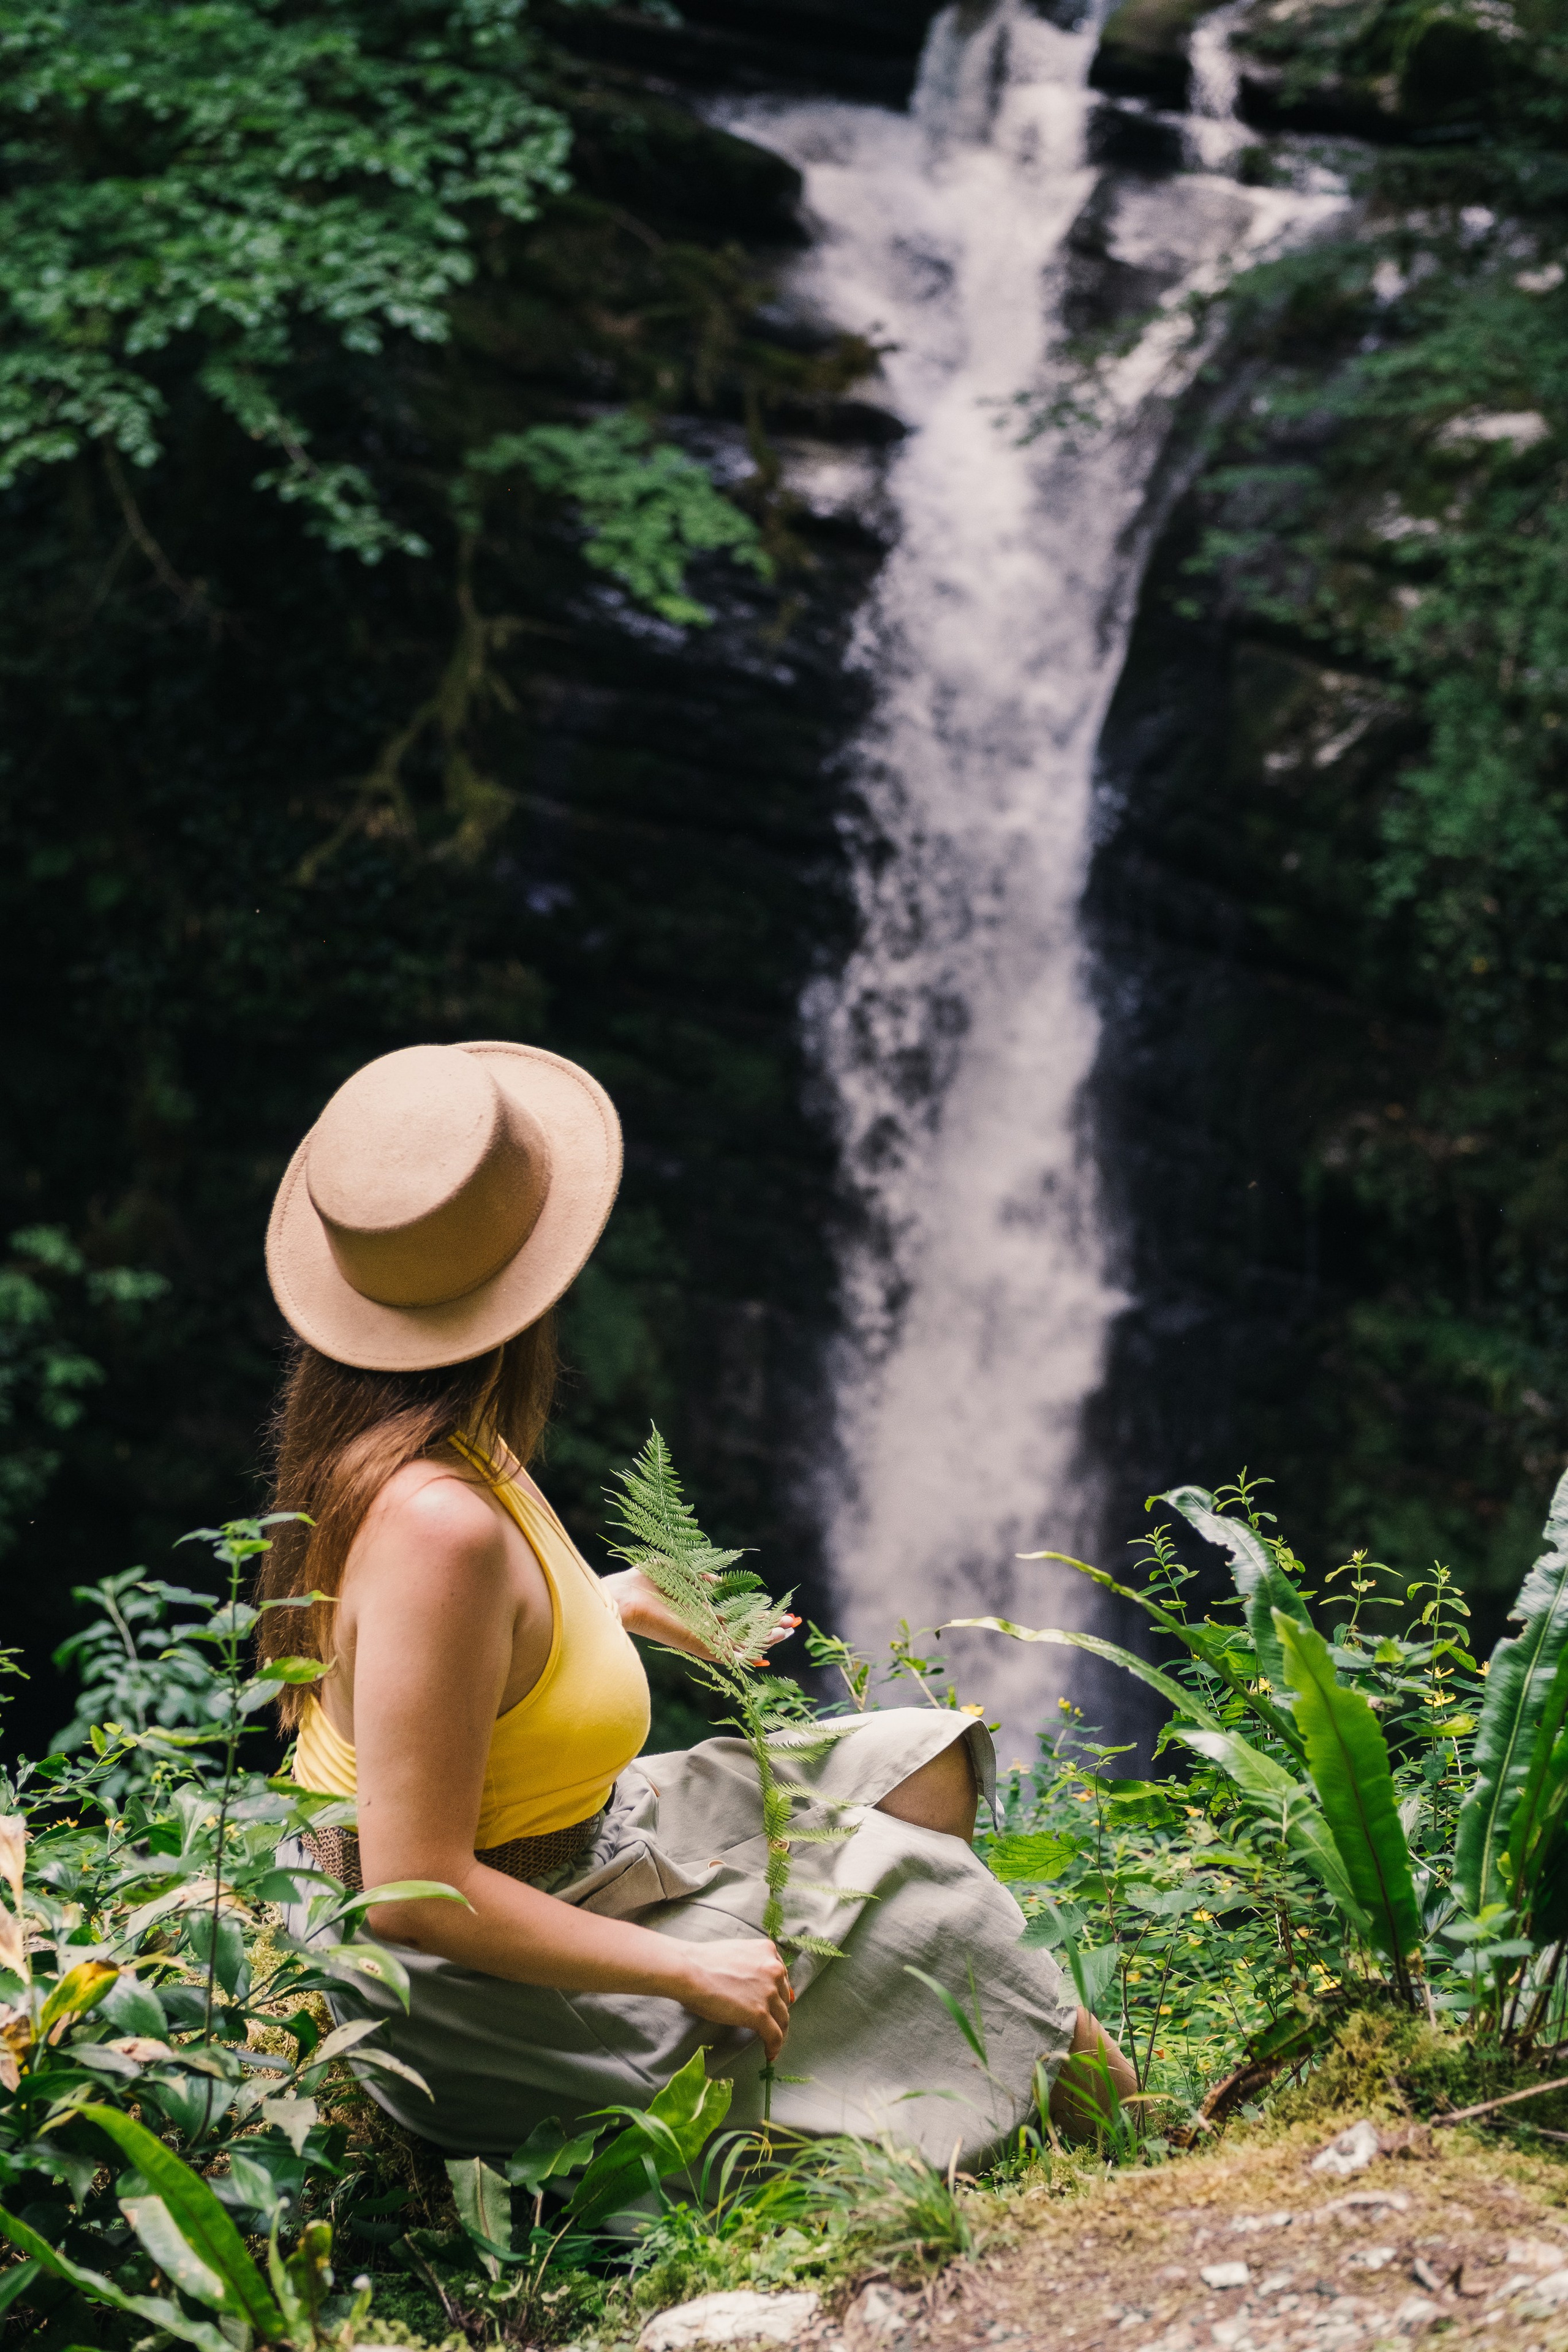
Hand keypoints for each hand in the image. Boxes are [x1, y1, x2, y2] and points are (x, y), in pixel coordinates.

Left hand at [603, 1569, 799, 1665]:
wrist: (625, 1597)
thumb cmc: (644, 1581)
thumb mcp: (680, 1571)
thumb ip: (701, 1575)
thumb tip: (719, 1581)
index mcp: (698, 1613)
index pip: (734, 1618)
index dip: (756, 1615)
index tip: (777, 1609)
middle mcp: (703, 1628)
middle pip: (744, 1632)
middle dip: (768, 1628)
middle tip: (791, 1624)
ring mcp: (703, 1638)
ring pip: (743, 1644)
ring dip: (767, 1639)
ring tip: (789, 1631)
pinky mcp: (700, 1646)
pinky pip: (732, 1653)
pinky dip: (753, 1648)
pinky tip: (771, 1641)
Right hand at [672, 1935, 793, 2060]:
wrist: (691, 1971)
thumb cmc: (703, 1963)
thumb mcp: (737, 1953)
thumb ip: (751, 1966)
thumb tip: (750, 1984)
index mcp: (767, 1950)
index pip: (781, 1977)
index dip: (777, 1993)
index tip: (773, 2003)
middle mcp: (774, 1969)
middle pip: (784, 1997)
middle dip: (777, 2010)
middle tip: (769, 2022)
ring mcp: (769, 1992)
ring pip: (782, 2018)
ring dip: (778, 2030)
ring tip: (772, 2042)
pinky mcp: (760, 2014)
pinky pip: (774, 2035)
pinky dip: (774, 2047)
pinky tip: (769, 2053)